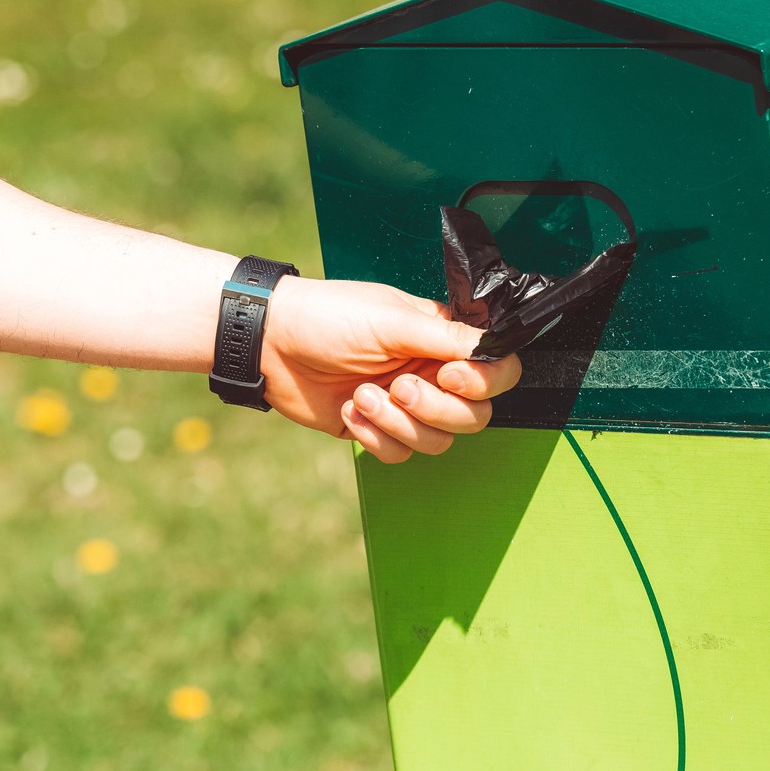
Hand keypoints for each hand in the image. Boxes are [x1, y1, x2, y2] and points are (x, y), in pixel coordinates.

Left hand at [258, 277, 521, 461]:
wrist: (272, 343)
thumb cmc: (328, 317)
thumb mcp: (391, 320)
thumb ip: (447, 338)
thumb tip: (493, 347)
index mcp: (442, 341)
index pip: (497, 371)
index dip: (482, 382)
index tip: (451, 375)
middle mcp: (431, 374)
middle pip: (472, 416)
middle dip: (435, 408)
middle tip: (398, 386)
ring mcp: (405, 406)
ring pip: (437, 441)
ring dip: (399, 423)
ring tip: (363, 396)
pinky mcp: (377, 430)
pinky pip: (399, 453)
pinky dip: (375, 436)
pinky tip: (350, 410)